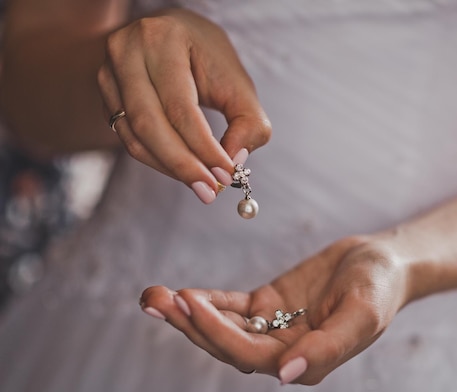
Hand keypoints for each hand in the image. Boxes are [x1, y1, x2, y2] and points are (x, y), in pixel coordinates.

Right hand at [97, 8, 270, 201]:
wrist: (176, 34)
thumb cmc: (210, 59)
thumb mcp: (239, 84)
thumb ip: (249, 123)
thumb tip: (233, 163)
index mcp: (162, 38)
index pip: (180, 106)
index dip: (203, 147)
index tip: (225, 176)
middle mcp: (126, 51)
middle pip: (150, 124)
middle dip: (183, 165)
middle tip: (209, 192)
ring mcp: (108, 73)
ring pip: (135, 136)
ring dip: (170, 168)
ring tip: (201, 186)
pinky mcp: (106, 95)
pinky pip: (128, 138)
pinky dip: (157, 160)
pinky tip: (183, 170)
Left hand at [140, 236, 412, 384]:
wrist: (382, 262)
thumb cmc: (379, 288)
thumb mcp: (362, 315)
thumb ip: (327, 348)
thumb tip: (286, 376)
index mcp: (304, 361)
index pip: (249, 355)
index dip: (216, 333)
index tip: (189, 302)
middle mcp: (283, 351)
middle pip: (225, 344)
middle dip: (189, 325)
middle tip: (154, 300)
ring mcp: (273, 328)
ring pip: (223, 326)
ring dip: (189, 314)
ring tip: (154, 295)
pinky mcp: (268, 305)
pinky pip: (232, 306)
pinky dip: (209, 300)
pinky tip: (184, 292)